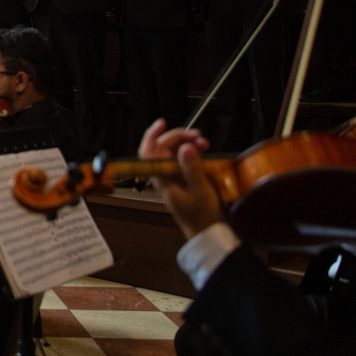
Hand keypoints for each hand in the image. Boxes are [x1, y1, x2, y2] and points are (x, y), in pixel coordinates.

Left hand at [137, 120, 220, 239]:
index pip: (148, 153)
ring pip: (175, 152)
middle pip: (164, 148)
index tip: (162, 123)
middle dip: (179, 138)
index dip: (152, 136)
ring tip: (205, 143)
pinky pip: (184, 159)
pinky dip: (193, 152)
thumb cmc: (201, 215)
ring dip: (188, 143)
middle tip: (198, 136)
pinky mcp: (183, 177)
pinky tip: (204, 151)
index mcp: (162, 179)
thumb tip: (185, 147)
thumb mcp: (199, 191)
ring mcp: (173, 176)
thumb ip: (192, 168)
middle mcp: (164, 175)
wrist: (207, 232)